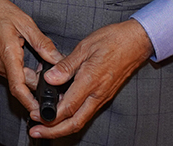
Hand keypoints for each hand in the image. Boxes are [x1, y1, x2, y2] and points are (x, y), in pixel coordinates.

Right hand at [0, 0, 62, 115]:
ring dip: (32, 77)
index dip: (30, 102)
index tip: (41, 111)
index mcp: (7, 54)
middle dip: (39, 86)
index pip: (17, 87)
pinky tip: (33, 60)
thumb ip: (42, 43)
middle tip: (56, 81)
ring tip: (45, 64)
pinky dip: (25, 71)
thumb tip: (57, 58)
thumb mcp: (25, 22)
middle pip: (22, 84)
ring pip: (18, 79)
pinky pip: (13, 73)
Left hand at [26, 19, 152, 138]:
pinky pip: (87, 112)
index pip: (69, 107)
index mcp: (91, 81)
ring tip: (45, 125)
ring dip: (62, 126)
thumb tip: (50, 78)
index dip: (51, 116)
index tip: (36, 116)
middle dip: (54, 131)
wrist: (136, 42)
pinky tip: (62, 113)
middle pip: (75, 123)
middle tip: (37, 132)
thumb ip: (66, 65)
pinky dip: (72, 117)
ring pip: (81, 120)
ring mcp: (102, 97)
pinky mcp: (104, 95)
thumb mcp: (85, 47)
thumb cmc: (113, 40)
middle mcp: (98, 94)